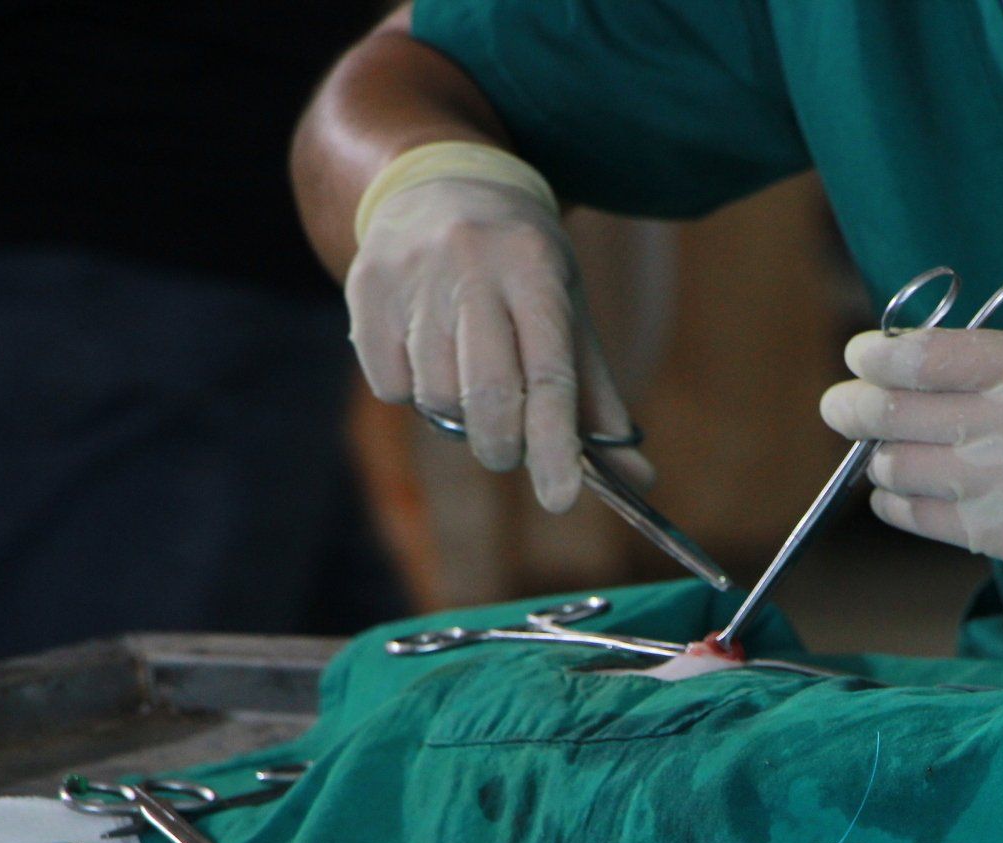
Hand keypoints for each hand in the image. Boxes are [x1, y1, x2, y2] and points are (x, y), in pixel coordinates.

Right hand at [347, 177, 649, 511]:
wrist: (442, 182)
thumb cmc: (522, 265)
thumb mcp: (569, 310)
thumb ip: (598, 398)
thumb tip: (637, 480)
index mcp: (536, 269)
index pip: (549, 374)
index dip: (555, 444)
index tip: (561, 500)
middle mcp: (472, 264)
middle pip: (488, 394)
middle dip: (503, 445)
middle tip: (508, 450)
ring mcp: (413, 274)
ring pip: (435, 397)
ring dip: (458, 417)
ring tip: (468, 379)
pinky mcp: (366, 287)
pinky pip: (391, 385)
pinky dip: (413, 393)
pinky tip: (427, 354)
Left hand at [820, 328, 1002, 597]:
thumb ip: (991, 364)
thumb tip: (902, 366)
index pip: (925, 356)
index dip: (877, 357)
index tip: (861, 358)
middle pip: (894, 413)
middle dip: (853, 407)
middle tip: (842, 406)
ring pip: (896, 467)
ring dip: (878, 458)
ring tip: (886, 452)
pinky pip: (917, 515)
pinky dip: (897, 500)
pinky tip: (904, 491)